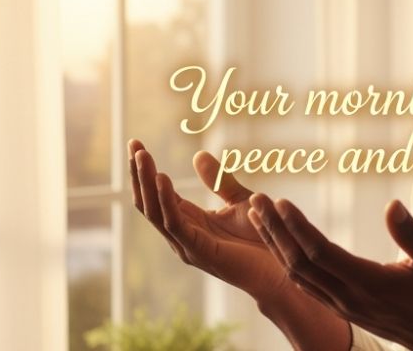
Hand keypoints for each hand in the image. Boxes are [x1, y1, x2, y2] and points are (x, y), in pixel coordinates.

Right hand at [127, 139, 288, 299]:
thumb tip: (198, 154)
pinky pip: (175, 224)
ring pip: (155, 212)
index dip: (145, 170)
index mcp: (189, 221)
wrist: (279, 270)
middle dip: (138, 173)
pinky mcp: (198, 251)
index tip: (136, 142)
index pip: (157, 194)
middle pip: (149, 202)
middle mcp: (182, 234)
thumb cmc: (261, 239)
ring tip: (142, 155)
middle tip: (133, 143)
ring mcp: (187, 245)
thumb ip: (219, 180)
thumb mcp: (239, 200)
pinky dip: (166, 200)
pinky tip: (161, 178)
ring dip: (146, 182)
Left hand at [247, 195, 412, 350]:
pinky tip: (276, 243)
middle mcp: (348, 296)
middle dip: (275, 230)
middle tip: (257, 201)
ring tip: (258, 215)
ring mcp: (340, 304)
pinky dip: (285, 260)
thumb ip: (412, 235)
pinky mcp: (338, 307)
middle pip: (300, 262)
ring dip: (274, 243)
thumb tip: (393, 206)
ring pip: (296, 273)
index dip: (298, 227)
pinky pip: (303, 283)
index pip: (322, 253)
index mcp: (369, 283)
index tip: (282, 203)